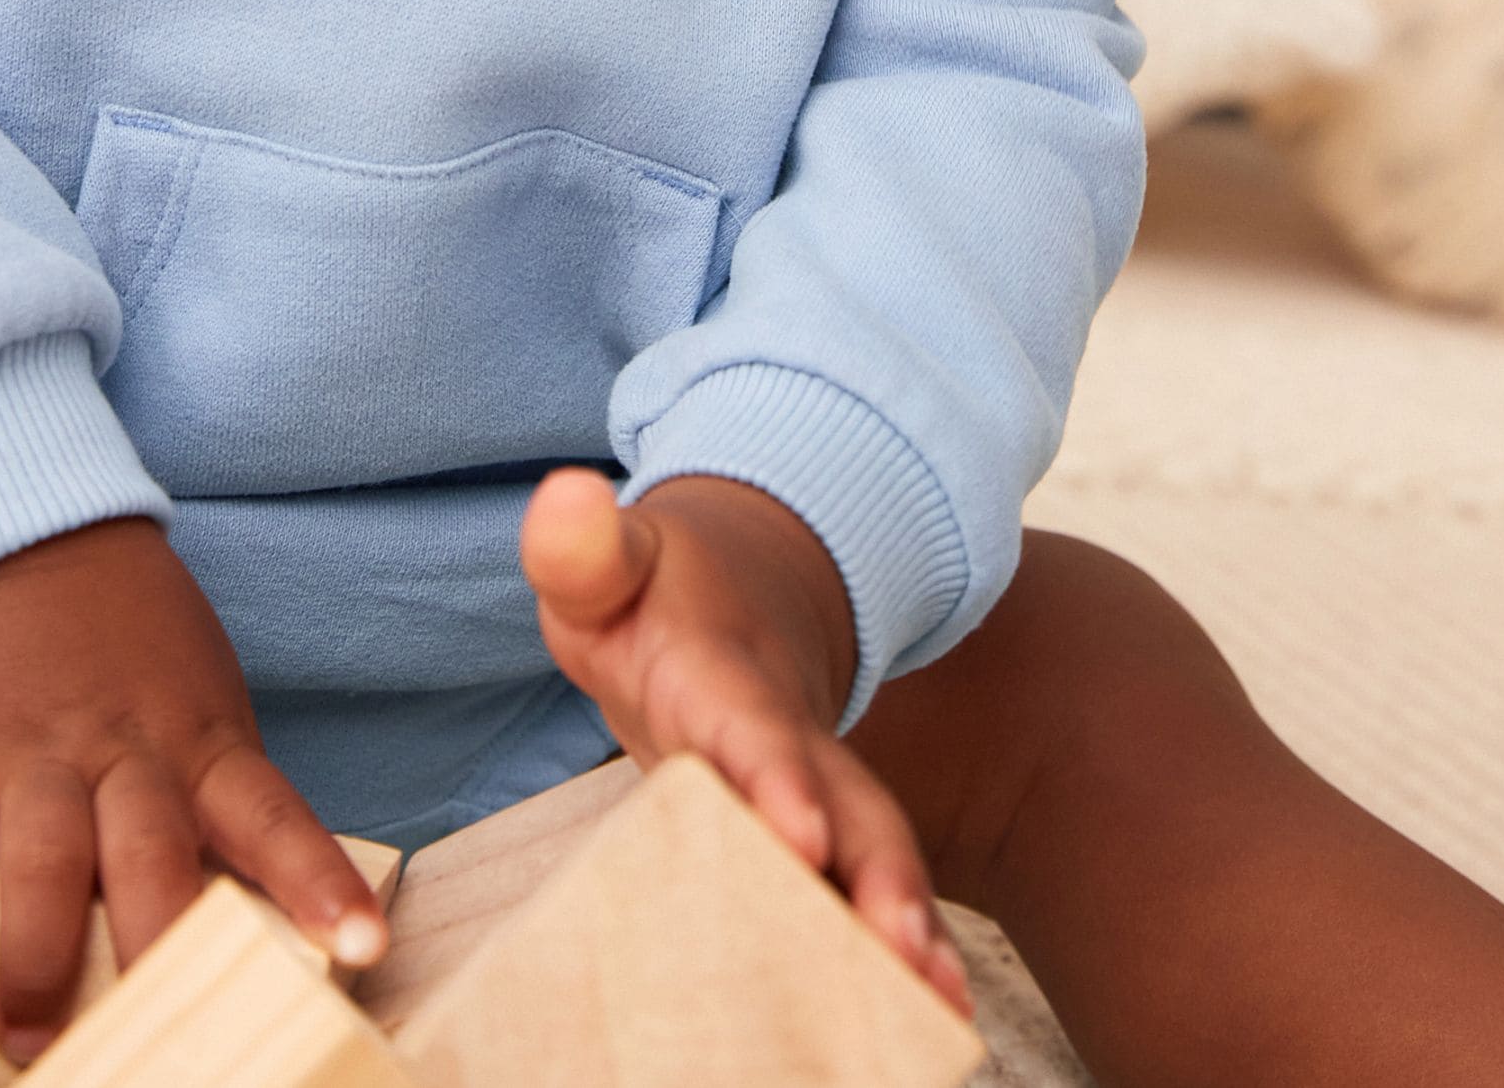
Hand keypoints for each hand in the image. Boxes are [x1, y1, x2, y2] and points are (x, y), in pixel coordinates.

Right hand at [0, 519, 387, 1063]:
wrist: (32, 542)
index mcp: (203, 744)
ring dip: (37, 953)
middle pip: (153, 854)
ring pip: (45, 857)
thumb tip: (256, 926)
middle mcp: (126, 754)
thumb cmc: (134, 647)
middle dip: (159, 948)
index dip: (316, 882)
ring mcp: (36, 756)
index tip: (360, 949)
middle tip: (158, 1039)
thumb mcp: (202, 708)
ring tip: (31, 1034)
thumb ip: (217, 804)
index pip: (274, 816)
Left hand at [521, 467, 970, 1016]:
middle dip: (877, 877)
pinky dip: (907, 945)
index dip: (774, 773)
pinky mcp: (828, 833)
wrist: (746, 586)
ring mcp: (819, 787)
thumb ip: (582, 548)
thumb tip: (563, 492)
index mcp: (725, 677)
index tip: (798, 830)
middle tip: (906, 953)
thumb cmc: (653, 596)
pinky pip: (871, 886)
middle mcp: (791, 737)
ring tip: (940, 1007)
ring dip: (905, 924)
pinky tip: (936, 1010)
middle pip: (846, 804)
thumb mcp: (606, 567)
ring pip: (874, 853)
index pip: (749, 725)